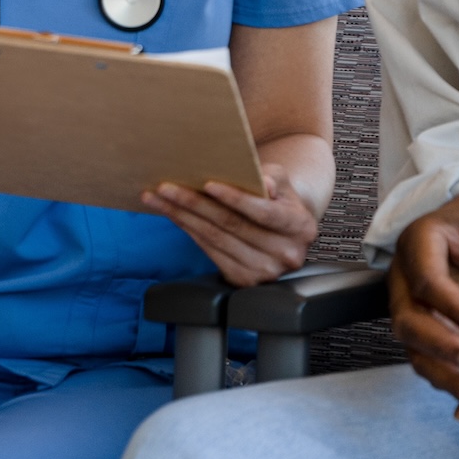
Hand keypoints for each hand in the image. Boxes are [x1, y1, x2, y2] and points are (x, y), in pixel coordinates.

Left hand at [143, 164, 319, 284]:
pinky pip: (209, 251)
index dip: (236, 199)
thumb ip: (274, 178)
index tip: (208, 184)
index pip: (265, 213)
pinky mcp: (243, 280)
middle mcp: (286, 255)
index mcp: (300, 228)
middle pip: (232, 226)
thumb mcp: (284, 182)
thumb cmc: (279, 199)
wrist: (284, 230)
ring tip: (158, 198)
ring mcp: (264, 272)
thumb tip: (262, 183)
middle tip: (165, 187)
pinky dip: (188, 230)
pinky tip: (173, 214)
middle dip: (195, 204)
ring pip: (215, 239)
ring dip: (182, 217)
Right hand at [388, 192, 458, 414]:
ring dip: (449, 379)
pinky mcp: (423, 335)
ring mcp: (409, 311)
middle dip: (444, 350)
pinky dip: (454, 384)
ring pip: (416, 353)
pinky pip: (430, 365)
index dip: (452, 307)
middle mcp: (402, 282)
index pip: (426, 282)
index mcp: (416, 244)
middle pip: (410, 324)